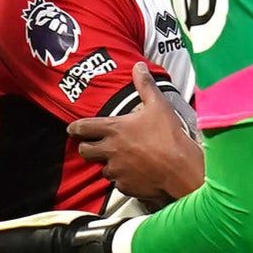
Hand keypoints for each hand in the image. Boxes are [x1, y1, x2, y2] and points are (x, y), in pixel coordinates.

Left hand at [69, 64, 204, 203]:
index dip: (75, 128)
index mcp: (114, 129)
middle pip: (85, 151)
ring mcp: (116, 170)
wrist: (180, 168)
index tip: (72, 129)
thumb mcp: (158, 105)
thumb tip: (138, 66)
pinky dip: (124, 179)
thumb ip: (144, 85)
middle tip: (93, 146)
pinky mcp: (124, 186)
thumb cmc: (169, 135)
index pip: (83, 128)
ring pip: (103, 169)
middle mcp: (110, 150)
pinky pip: (119, 183)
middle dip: (86, 148)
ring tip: (123, 160)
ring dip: (109, 164)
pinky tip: (137, 174)